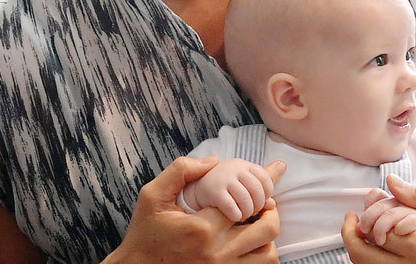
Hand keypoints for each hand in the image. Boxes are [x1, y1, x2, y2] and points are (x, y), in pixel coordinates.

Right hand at [104, 156, 285, 263]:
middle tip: (265, 203)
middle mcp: (218, 253)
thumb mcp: (152, 196)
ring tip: (258, 225)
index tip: (268, 176)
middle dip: (271, 212)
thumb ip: (180, 171)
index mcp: (203, 228)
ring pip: (267, 255)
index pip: (246, 203)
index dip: (259, 188)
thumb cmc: (144, 234)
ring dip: (268, 238)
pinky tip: (249, 243)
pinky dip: (259, 255)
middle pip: (266, 230)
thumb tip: (212, 161)